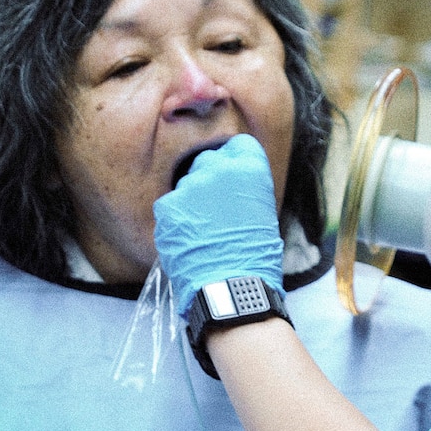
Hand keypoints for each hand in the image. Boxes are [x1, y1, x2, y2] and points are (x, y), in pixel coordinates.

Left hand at [154, 134, 284, 317]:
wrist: (232, 286)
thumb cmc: (255, 255)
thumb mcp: (263, 211)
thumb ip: (246, 186)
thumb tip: (233, 181)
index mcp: (249, 167)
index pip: (239, 144)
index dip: (236, 160)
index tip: (234, 176)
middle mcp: (219, 168)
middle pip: (208, 160)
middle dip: (210, 178)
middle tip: (216, 207)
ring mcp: (190, 186)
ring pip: (187, 184)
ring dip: (192, 201)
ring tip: (203, 230)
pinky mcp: (167, 205)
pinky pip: (170, 206)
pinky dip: (176, 220)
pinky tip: (189, 239)